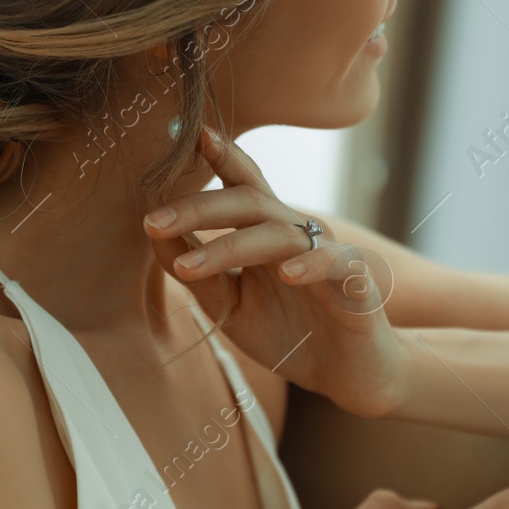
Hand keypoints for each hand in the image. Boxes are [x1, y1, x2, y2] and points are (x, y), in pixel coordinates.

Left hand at [142, 127, 404, 417]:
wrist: (350, 374)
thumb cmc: (288, 331)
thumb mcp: (231, 304)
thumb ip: (197, 270)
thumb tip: (152, 234)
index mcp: (266, 231)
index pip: (241, 183)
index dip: (219, 155)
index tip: (188, 134)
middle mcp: (296, 232)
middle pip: (248, 201)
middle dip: (198, 208)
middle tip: (152, 222)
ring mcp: (327, 253)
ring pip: (278, 233)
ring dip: (229, 247)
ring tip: (186, 266)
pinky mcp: (356, 282)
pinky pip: (334, 264)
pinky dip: (311, 265)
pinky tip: (288, 274)